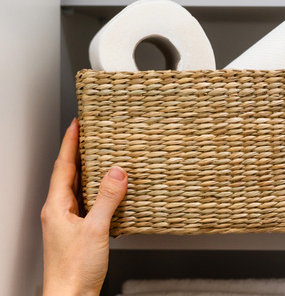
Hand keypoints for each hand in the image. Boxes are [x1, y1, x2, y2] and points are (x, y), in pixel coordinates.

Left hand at [41, 118, 127, 295]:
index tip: (77, 124)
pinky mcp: (77, 233)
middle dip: (79, 153)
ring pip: (78, 189)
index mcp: (57, 207)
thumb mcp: (96, 229)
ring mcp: (67, 223)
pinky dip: (97, 192)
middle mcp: (58, 213)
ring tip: (102, 156)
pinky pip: (87, 203)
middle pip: (68, 174)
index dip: (70, 143)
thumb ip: (108, 199)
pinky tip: (109, 193)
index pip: (63, 166)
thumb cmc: (75, 270)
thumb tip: (117, 172)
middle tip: (91, 134)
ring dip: (88, 172)